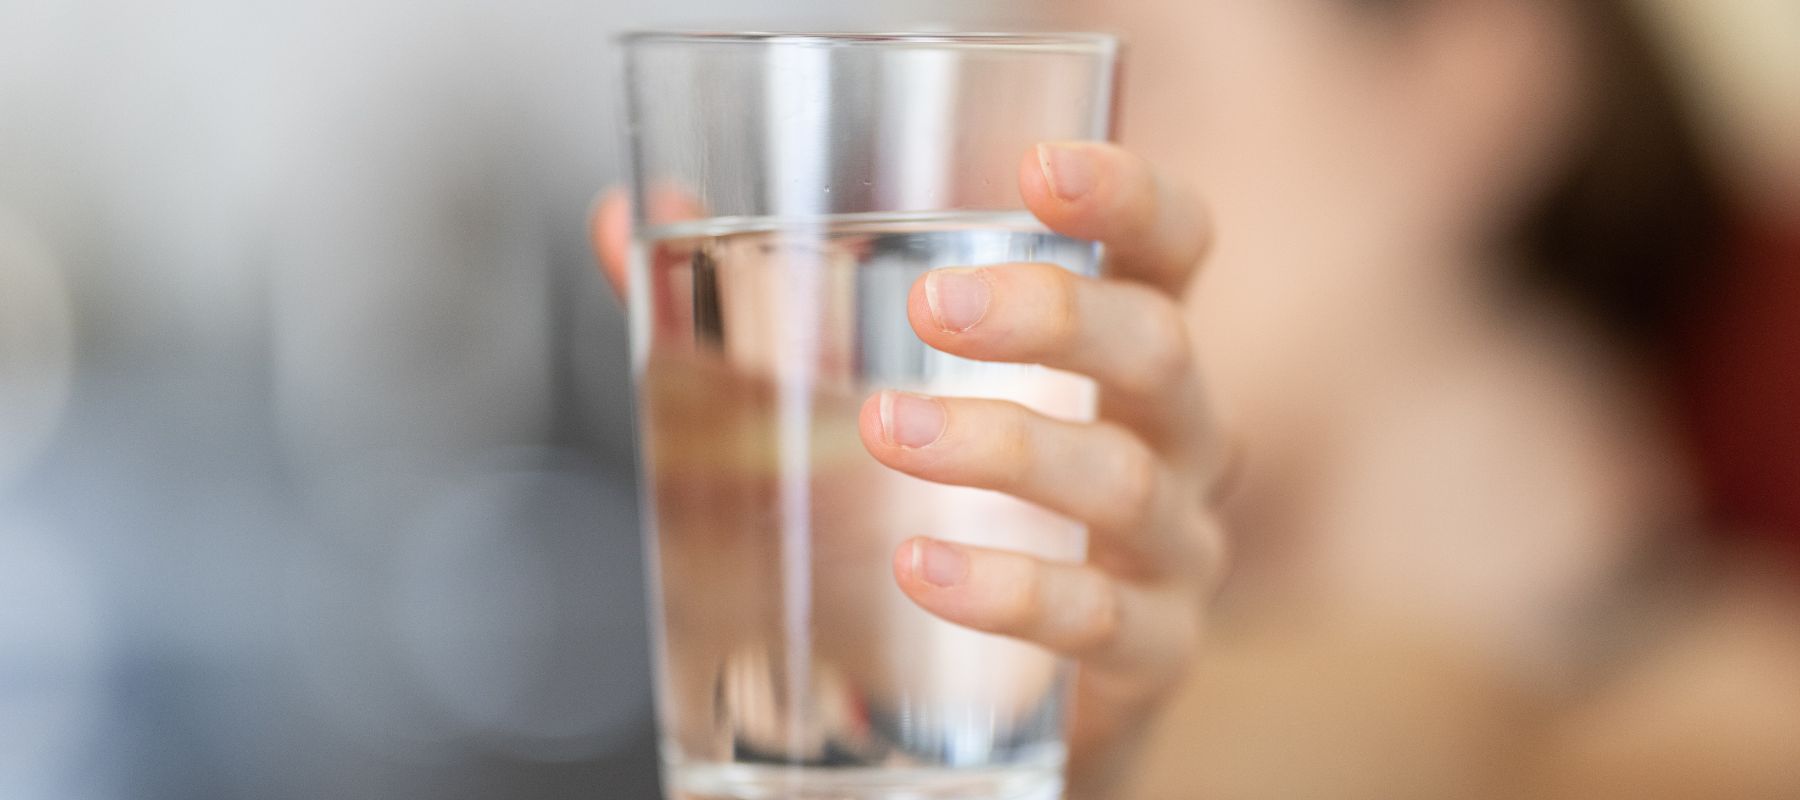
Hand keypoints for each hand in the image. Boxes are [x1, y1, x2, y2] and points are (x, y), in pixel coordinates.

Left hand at [593, 142, 1227, 798]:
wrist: (1000, 697)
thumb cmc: (947, 506)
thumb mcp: (861, 392)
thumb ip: (751, 307)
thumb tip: (625, 222)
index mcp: (1120, 346)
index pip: (1172, 245)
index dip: (1128, 195)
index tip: (1037, 170)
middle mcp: (1173, 435)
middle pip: (1157, 348)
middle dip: (1050, 315)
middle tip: (932, 307)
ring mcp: (1172, 547)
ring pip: (1122, 479)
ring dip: (1003, 446)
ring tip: (888, 430)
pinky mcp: (1149, 653)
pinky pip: (1100, 618)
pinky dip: (1010, 590)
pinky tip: (922, 566)